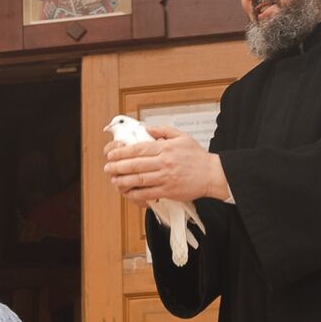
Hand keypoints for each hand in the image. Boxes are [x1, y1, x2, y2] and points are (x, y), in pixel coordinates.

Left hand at [103, 124, 228, 204]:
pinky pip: (148, 193)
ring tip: (114, 180)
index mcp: (166, 148)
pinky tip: (127, 192)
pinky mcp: (169, 191)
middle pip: (136, 164)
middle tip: (107, 167)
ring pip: (139, 179)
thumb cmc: (198, 157)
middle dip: (118, 166)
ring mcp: (166, 177)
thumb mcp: (182, 137)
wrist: (212, 174)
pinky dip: (135, 193)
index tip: (112, 154)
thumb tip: (146, 128)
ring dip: (123, 180)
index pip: (139, 149)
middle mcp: (164, 162)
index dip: (122, 152)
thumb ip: (163, 131)